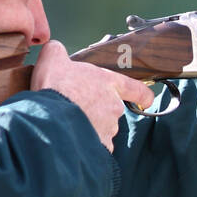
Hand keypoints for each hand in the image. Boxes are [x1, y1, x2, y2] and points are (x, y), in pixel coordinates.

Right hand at [31, 40, 154, 151]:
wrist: (50, 117)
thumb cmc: (56, 87)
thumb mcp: (54, 59)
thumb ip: (58, 51)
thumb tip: (55, 49)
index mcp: (110, 84)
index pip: (137, 89)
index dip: (143, 95)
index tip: (146, 99)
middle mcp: (114, 107)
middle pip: (112, 110)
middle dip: (97, 110)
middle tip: (77, 108)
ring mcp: (109, 128)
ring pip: (103, 129)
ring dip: (91, 127)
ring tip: (69, 123)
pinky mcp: (101, 146)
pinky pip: (96, 146)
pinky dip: (86, 143)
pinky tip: (71, 138)